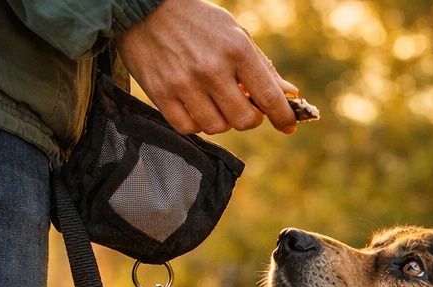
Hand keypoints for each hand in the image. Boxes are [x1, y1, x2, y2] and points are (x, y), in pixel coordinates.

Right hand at [116, 0, 297, 135]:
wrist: (143, 7)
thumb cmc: (196, 20)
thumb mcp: (234, 32)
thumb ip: (261, 66)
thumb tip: (289, 94)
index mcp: (236, 50)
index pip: (269, 96)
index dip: (283, 117)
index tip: (288, 127)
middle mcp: (211, 69)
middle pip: (244, 120)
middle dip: (249, 118)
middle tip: (243, 106)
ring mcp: (184, 83)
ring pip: (216, 127)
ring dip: (221, 120)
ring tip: (215, 102)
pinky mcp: (160, 93)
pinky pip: (187, 127)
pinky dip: (195, 123)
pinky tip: (195, 106)